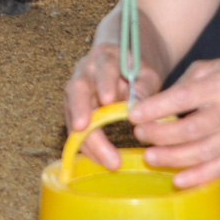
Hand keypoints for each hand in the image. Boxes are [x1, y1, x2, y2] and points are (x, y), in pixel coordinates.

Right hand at [64, 43, 160, 169]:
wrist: (122, 67)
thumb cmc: (136, 72)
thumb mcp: (146, 75)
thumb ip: (143, 88)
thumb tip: (139, 109)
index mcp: (106, 58)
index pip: (103, 68)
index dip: (103, 84)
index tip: (107, 101)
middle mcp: (84, 73)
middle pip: (77, 91)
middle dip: (79, 111)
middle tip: (83, 130)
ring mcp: (75, 91)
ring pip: (72, 113)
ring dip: (85, 138)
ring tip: (106, 160)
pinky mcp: (73, 110)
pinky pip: (74, 128)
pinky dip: (86, 146)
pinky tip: (100, 161)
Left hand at [126, 57, 219, 189]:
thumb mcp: (211, 67)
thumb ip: (182, 85)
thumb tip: (148, 106)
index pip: (184, 98)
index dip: (156, 109)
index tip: (134, 115)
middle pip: (192, 129)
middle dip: (160, 135)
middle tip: (139, 135)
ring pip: (204, 152)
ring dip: (173, 158)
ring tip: (150, 157)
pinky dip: (198, 176)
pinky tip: (178, 179)